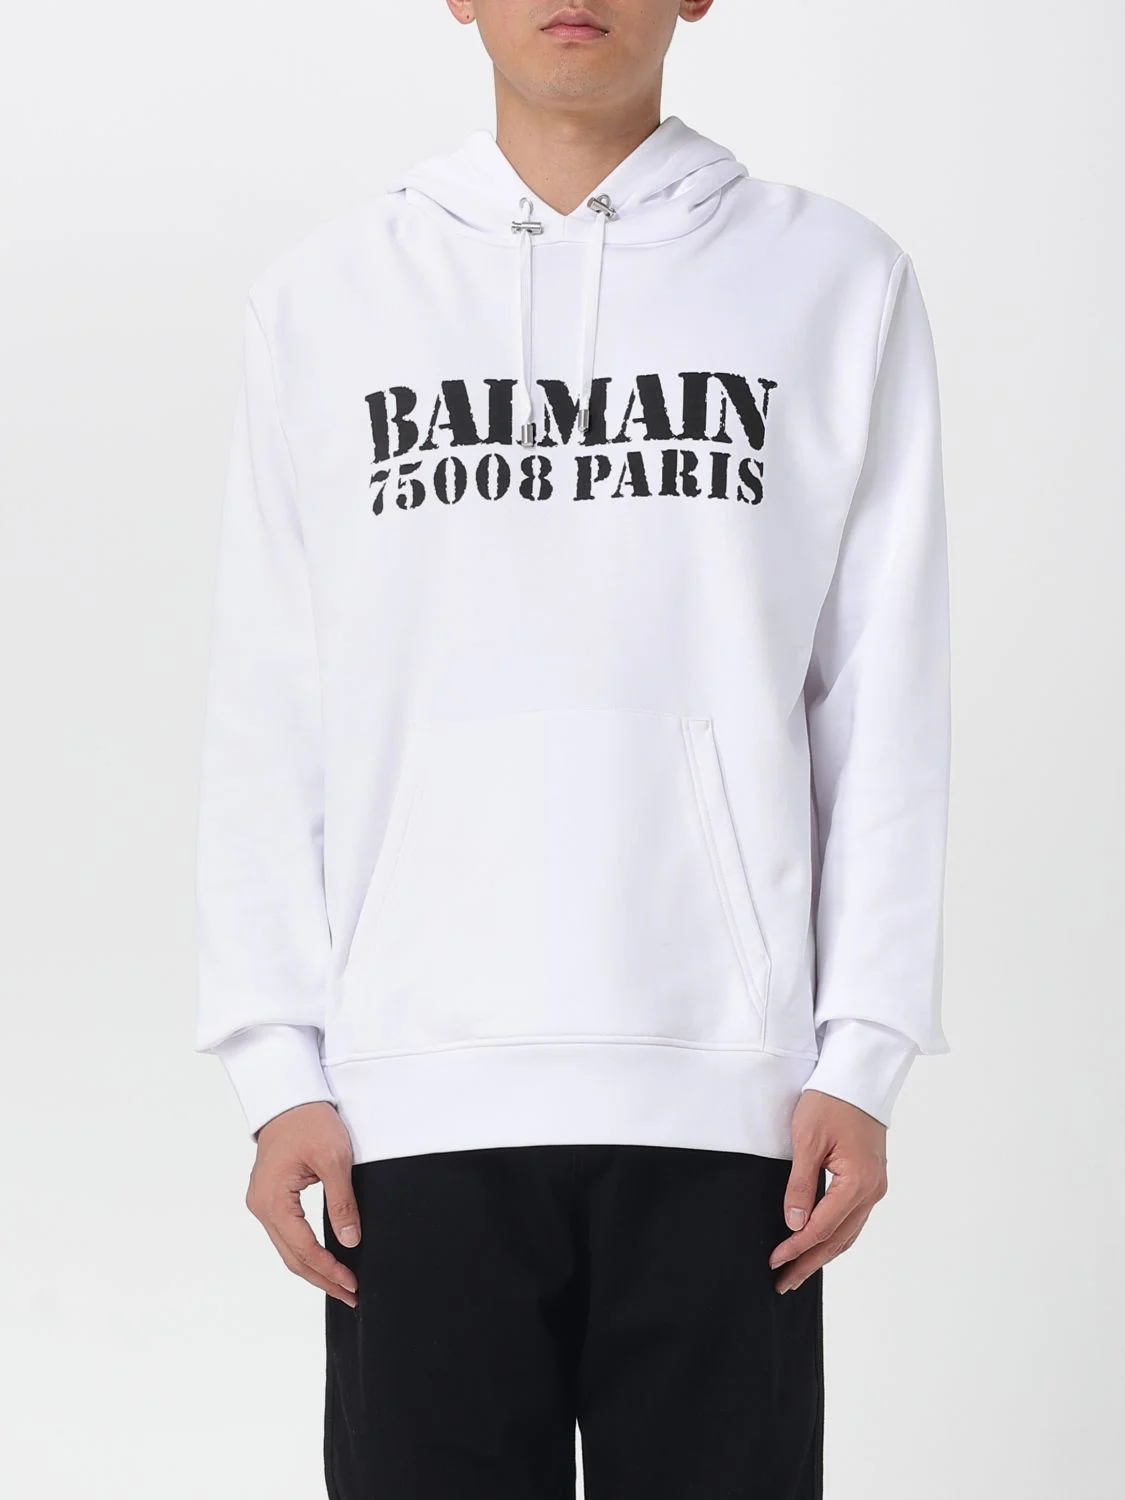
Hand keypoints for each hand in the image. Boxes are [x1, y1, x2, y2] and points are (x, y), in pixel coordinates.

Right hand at [244, 1101, 360, 1307]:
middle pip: (292, 1257)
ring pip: (288, 1248)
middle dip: (322, 1279)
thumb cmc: (309, 1121)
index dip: (329, 1270)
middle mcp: (261, 1207)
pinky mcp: (270, 1197)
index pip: (303, 1249)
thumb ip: (342, 1202)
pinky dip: (305, 1251)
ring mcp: (262, 1203)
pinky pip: (286, 1234)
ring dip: (313, 1268)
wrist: (288, 1096)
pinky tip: (323, 1260)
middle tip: (351, 1295)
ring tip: (341, 1284)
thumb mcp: (334, 1159)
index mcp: (273, 1201)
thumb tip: (350, 1240)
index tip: (352, 1283)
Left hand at [769, 1089, 887, 1293]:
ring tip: (797, 1274)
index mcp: (858, 1182)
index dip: (796, 1247)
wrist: (858, 1076)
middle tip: (783, 1283)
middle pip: (838, 1239)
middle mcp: (872, 1190)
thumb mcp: (807, 1140)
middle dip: (809, 1263)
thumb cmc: (831, 1101)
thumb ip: (800, 1184)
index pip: (822, 1227)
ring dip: (822, 1255)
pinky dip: (834, 1237)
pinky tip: (818, 1246)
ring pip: (848, 1233)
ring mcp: (874, 1187)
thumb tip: (793, 1223)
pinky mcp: (870, 1181)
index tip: (775, 1261)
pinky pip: (852, 1219)